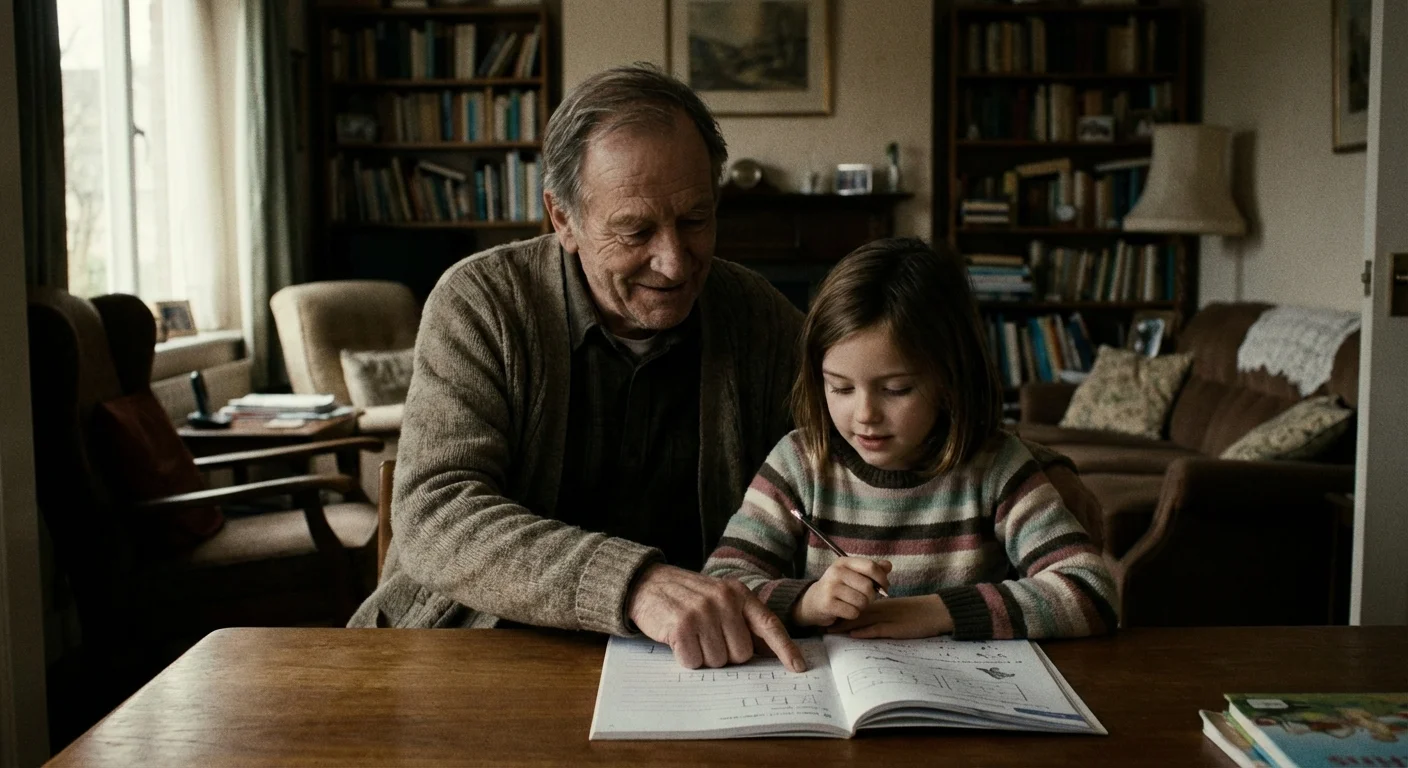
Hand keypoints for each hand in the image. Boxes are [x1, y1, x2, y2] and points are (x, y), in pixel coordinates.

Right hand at [626, 564, 806, 671]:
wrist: (646, 583)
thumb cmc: (687, 596)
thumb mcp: (719, 597)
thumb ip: (742, 620)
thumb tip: (769, 653)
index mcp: (738, 593)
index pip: (768, 624)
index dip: (785, 648)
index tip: (798, 667)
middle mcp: (724, 600)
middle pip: (741, 654)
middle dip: (725, 654)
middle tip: (707, 637)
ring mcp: (703, 612)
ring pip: (718, 661)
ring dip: (704, 656)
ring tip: (691, 635)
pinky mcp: (682, 626)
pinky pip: (694, 662)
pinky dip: (685, 658)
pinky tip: (678, 640)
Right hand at [792, 557, 892, 627]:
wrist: (814, 601)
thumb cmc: (839, 587)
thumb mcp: (853, 574)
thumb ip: (872, 569)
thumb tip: (888, 566)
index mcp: (844, 562)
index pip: (871, 567)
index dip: (882, 578)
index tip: (884, 586)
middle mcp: (836, 572)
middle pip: (868, 587)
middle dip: (871, 596)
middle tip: (865, 599)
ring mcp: (831, 588)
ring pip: (862, 601)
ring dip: (862, 606)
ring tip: (854, 604)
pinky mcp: (828, 604)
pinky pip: (853, 612)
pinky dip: (853, 614)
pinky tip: (846, 610)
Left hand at [827, 595, 953, 638]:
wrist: (937, 611)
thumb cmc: (920, 612)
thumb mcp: (899, 610)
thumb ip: (884, 612)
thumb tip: (869, 621)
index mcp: (881, 604)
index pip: (856, 606)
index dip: (841, 611)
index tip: (827, 616)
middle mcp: (881, 610)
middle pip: (854, 614)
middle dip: (837, 620)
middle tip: (819, 625)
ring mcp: (888, 619)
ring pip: (862, 621)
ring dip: (845, 627)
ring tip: (828, 631)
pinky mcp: (896, 628)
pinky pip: (878, 630)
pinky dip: (865, 632)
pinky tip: (853, 635)